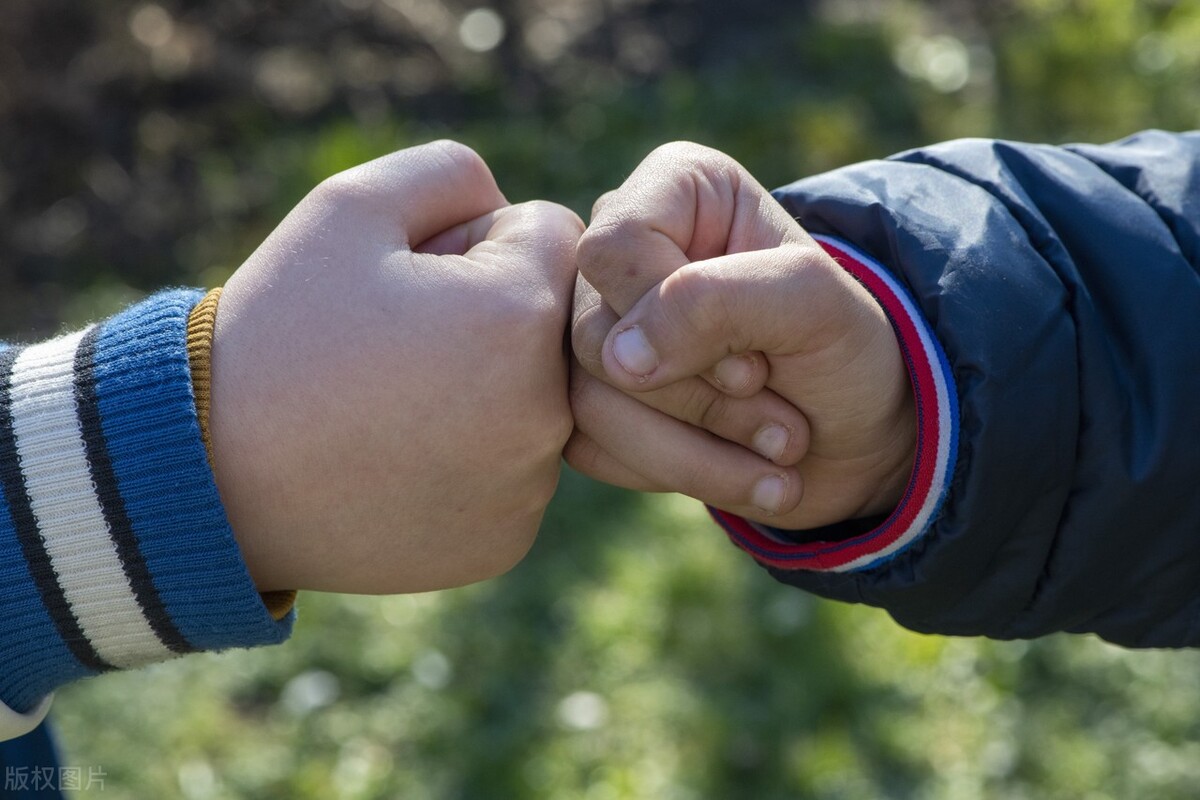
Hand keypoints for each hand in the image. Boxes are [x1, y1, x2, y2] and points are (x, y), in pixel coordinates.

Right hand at [209, 141, 580, 592]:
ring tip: (387, 405)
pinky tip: (396, 462)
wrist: (213, 478)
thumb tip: (512, 208)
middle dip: (489, 313)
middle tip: (393, 345)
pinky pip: (512, 473)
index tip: (406, 282)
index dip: (473, 240)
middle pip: (550, 322)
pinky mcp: (505, 542)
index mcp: (522, 315)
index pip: (548, 233)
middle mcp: (549, 411)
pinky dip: (470, 461)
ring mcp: (529, 488)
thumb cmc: (280, 332)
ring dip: (485, 389)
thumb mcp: (349, 207)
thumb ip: (453, 172)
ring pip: (536, 400)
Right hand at [570, 142, 914, 529]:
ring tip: (773, 453)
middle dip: (696, 398)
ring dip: (693, 451)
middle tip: (777, 415)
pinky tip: (732, 470)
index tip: (756, 363)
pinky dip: (673, 472)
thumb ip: (718, 303)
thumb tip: (618, 358)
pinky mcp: (587, 398)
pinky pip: (589, 447)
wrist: (855, 437)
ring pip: (587, 402)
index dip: (677, 320)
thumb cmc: (842, 350)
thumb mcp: (813, 307)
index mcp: (674, 189)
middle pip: (595, 336)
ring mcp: (596, 327)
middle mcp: (620, 252)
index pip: (615, 248)